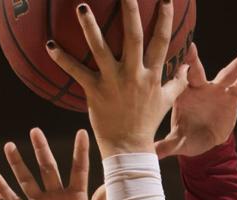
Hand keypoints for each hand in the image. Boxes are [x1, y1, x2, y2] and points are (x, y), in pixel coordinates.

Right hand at [0, 128, 107, 199]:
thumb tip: (108, 188)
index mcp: (75, 197)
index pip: (77, 169)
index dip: (79, 151)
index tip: (82, 132)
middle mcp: (56, 196)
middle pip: (48, 168)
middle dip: (41, 150)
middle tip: (35, 131)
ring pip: (27, 180)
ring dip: (18, 164)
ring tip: (9, 146)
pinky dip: (4, 190)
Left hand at [46, 0, 179, 156]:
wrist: (129, 148)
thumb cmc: (146, 124)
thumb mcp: (167, 102)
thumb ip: (178, 82)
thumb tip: (188, 67)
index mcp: (152, 74)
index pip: (161, 40)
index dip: (165, 17)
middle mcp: (133, 74)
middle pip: (134, 36)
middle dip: (131, 10)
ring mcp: (113, 82)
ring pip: (101, 49)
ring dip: (90, 27)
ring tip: (82, 7)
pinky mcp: (94, 92)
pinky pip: (77, 72)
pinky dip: (62, 59)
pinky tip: (49, 45)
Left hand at [156, 45, 236, 158]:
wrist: (204, 142)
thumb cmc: (187, 137)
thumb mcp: (178, 142)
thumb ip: (167, 146)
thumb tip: (153, 154)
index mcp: (182, 96)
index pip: (178, 82)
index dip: (175, 75)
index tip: (172, 68)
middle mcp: (199, 88)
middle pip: (197, 72)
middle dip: (194, 60)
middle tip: (192, 48)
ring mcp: (216, 89)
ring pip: (226, 74)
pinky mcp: (231, 95)